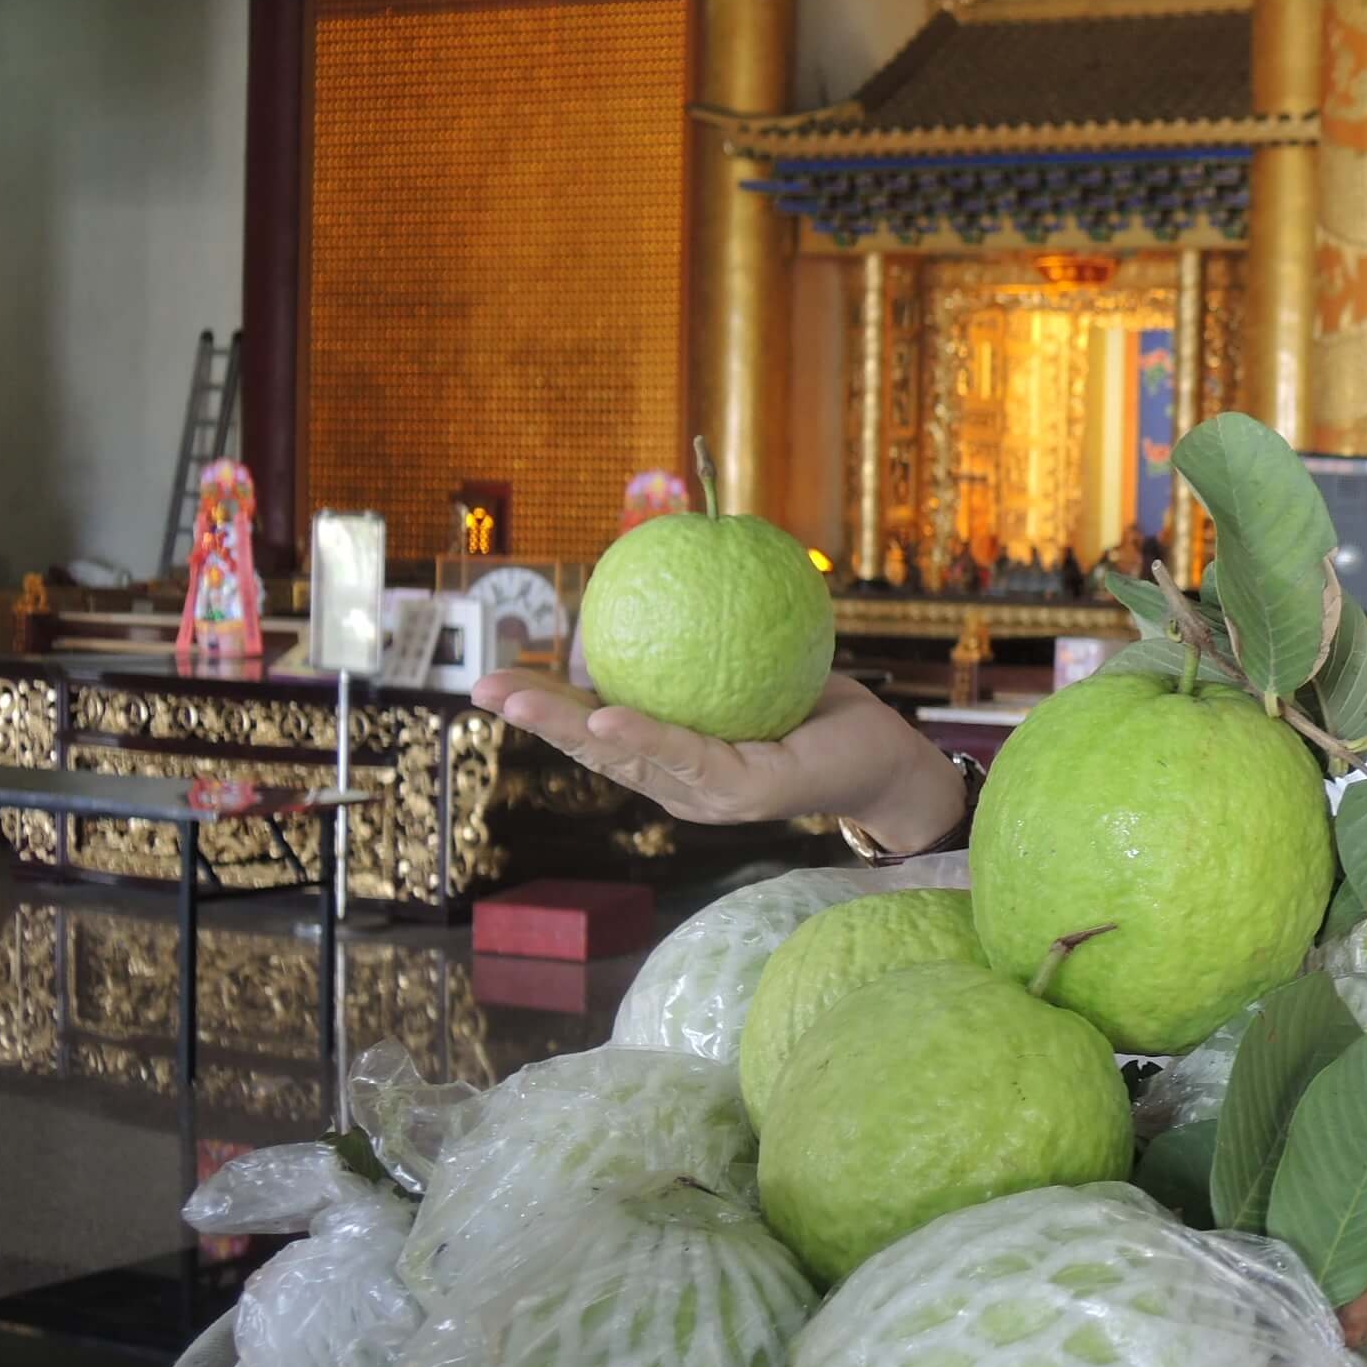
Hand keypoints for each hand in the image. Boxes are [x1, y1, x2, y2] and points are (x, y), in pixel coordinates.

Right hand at [469, 672, 968, 851]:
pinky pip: (686, 757)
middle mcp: (682, 785)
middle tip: (479, 689)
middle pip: (594, 749)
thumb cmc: (820, 709)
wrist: (887, 756)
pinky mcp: (744, 794)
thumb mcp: (753, 669)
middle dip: (535, 720)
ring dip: (567, 728)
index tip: (499, 677)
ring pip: (625, 758)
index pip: (601, 730)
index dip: (549, 706)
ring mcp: (708, 796)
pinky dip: (643, 737)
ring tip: (516, 699)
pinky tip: (607, 715)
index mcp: (675, 760)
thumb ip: (708, 641)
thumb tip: (669, 570)